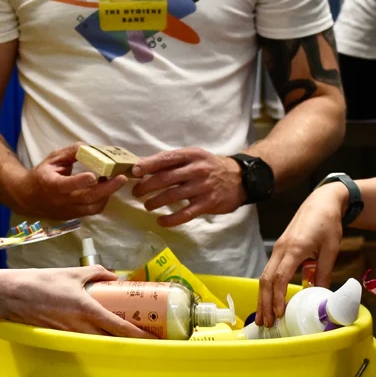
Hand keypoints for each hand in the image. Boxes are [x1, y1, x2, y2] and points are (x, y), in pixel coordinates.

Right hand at [0, 266, 153, 337]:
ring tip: (127, 333)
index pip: (119, 328)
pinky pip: (84, 339)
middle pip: (112, 340)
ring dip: (113, 339)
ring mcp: (70, 334)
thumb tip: (114, 276)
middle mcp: (81, 327)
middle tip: (146, 335)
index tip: (154, 339)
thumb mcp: (72, 273)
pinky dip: (95, 336)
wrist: (11, 295)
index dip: (139, 335)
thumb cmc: (42, 282)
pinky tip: (100, 331)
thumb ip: (97, 273)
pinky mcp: (61, 336)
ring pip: (98, 341)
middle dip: (130, 340)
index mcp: (87, 310)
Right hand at [13, 144, 127, 219]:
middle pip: (87, 198)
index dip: (79, 182)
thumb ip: (71, 152)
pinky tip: (105, 189)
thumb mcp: (53, 159)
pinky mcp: (73, 217)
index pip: (65, 185)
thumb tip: (90, 148)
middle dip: (107, 188)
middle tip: (122, 178)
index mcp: (50, 184)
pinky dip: (102, 200)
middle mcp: (60, 201)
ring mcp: (68, 211)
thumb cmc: (42, 174)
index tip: (93, 176)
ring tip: (114, 180)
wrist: (29, 198)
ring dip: (107, 194)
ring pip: (93, 207)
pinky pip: (92, 211)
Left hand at [131, 148, 246, 227]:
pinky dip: (171, 219)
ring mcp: (202, 187)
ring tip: (147, 205)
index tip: (134, 171)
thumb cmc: (210, 167)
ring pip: (173, 196)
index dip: (148, 165)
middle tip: (136, 192)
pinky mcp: (207, 203)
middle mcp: (196, 170)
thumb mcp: (194, 157)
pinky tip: (161, 221)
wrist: (240, 178)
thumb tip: (143, 165)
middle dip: (147, 186)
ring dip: (156, 202)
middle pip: (166, 178)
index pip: (166, 158)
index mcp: (191, 155)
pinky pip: (185, 214)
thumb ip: (172, 161)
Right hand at [256, 182, 348, 326]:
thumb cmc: (327, 223)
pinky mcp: (279, 249)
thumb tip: (321, 296)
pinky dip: (267, 288)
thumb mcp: (331, 248)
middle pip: (266, 279)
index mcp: (295, 248)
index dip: (277, 297)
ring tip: (263, 317)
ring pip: (264, 276)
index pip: (280, 277)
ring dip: (263, 298)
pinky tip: (269, 301)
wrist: (321, 202)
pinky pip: (269, 271)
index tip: (278, 313)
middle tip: (266, 323)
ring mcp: (278, 249)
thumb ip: (323, 272)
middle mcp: (281, 249)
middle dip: (264, 302)